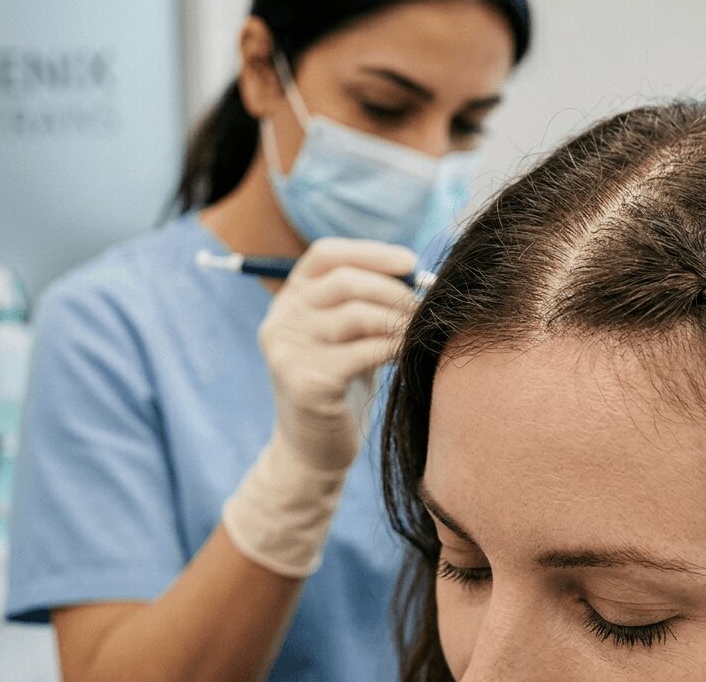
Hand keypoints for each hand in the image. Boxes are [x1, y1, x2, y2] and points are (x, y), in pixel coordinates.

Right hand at [259, 238, 417, 473]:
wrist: (314, 451)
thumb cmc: (343, 386)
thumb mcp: (347, 335)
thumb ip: (366, 302)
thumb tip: (415, 273)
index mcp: (289, 300)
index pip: (325, 255)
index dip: (370, 252)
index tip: (410, 262)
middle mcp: (281, 321)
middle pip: (345, 281)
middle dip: (394, 291)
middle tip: (424, 307)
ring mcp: (288, 352)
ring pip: (357, 315)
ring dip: (399, 319)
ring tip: (421, 331)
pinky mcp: (306, 383)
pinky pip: (365, 351)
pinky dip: (396, 347)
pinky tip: (411, 354)